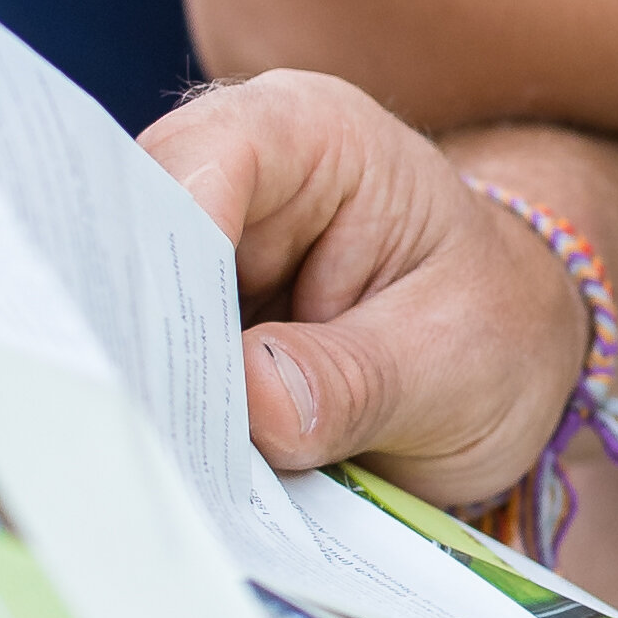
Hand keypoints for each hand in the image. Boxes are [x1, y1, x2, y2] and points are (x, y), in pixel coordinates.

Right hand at [143, 71, 587, 508]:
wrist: (502, 367)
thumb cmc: (495, 329)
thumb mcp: (455, 360)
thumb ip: (355, 381)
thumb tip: (251, 403)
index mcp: (313, 136)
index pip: (204, 164)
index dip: (167, 250)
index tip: (160, 352)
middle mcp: (232, 177)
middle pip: (131, 240)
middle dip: (130, 339)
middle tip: (131, 439)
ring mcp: (194, 257)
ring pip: (116, 316)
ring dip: (132, 396)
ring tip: (146, 476)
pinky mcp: (177, 328)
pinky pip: (134, 371)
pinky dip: (145, 424)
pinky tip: (152, 481)